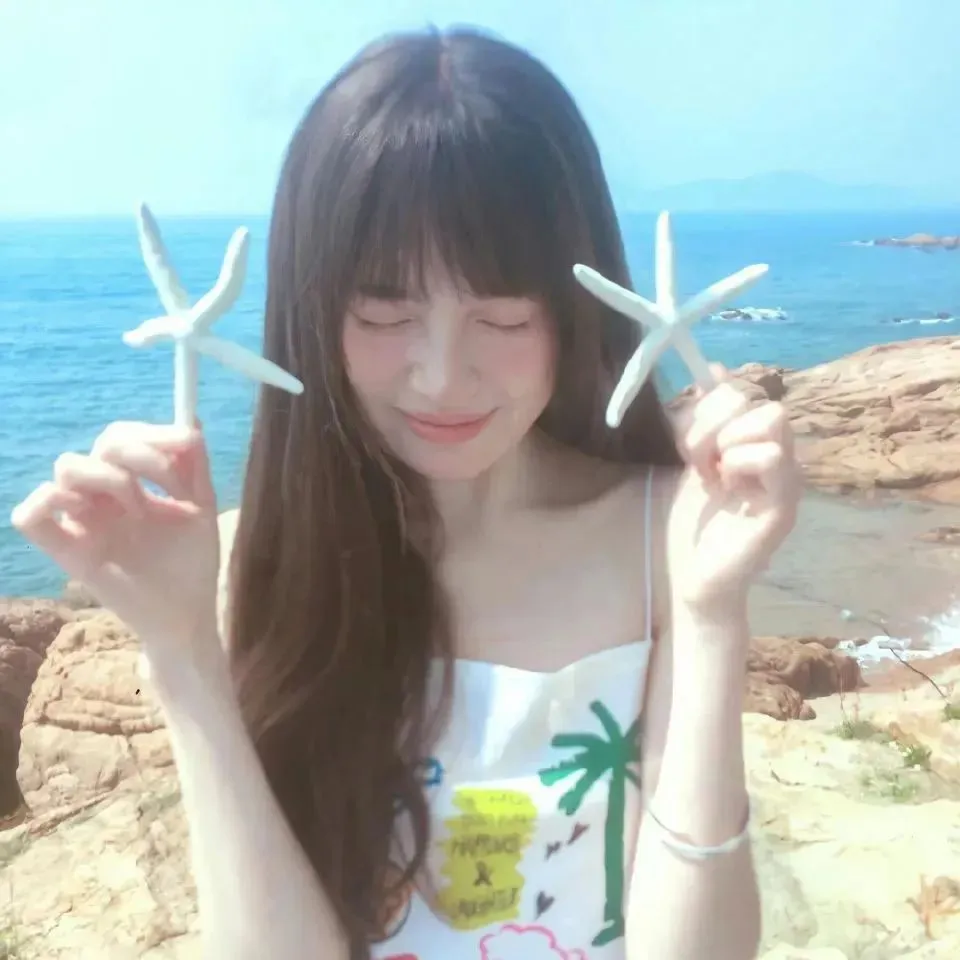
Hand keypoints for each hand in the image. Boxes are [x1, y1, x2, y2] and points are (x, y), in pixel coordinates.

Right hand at [11, 421, 221, 672]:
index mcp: (134, 483)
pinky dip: (48, 502)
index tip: (186, 454)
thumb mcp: (202, 509)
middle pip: (101, 444)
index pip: (124, 436)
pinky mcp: (66, 551)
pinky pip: (29, 514)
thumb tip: (191, 421)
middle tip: (165, 490)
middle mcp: (105, 496)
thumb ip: (195, 467)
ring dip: (109, 477)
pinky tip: (88, 514)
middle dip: (139, 455)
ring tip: (138, 510)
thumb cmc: (192, 563)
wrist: (189, 613)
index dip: (152, 435)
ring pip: (66, 467)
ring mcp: (84, 520)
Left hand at [667, 369, 800, 619]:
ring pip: (772, 419)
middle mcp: (779, 456)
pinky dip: (740, 462)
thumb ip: (700, 417)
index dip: (708, 405)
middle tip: (696, 459)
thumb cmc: (694, 521)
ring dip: (726, 441)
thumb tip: (714, 368)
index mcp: (756, 442)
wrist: (695, 577)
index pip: (743, 392)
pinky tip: (724, 484)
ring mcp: (786, 479)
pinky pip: (772, 457)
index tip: (686, 440)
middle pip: (759, 399)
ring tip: (711, 474)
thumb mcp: (690, 458)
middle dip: (714, 421)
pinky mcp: (784, 505)